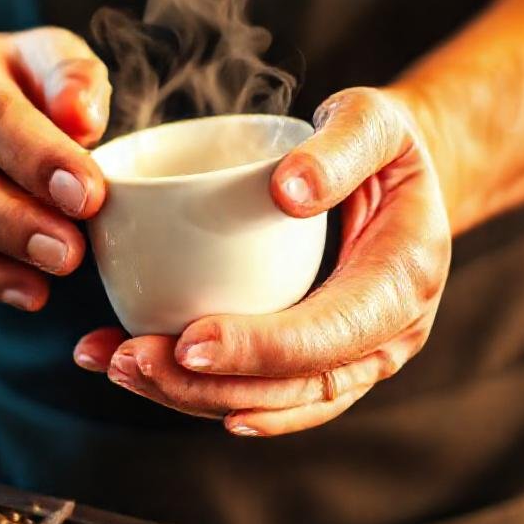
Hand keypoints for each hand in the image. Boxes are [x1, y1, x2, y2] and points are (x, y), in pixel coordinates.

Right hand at [0, 28, 110, 309]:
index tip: (89, 195)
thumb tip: (82, 118)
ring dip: (1, 252)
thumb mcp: (51, 57)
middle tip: (72, 251)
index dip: (40, 158)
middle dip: (16, 219)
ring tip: (58, 269)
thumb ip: (73, 78)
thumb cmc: (25, 82)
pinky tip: (31, 293)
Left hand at [73, 88, 451, 435]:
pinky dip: (206, 394)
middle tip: (130, 359)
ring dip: (193, 396)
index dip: (259, 347)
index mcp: (403, 280)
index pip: (329, 333)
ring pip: (275, 403)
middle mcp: (388, 336)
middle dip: (208, 384)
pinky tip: (149, 382)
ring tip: (119, 366)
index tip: (190, 341)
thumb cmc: (385, 144)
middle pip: (295, 385)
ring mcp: (358, 358)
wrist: (404, 177)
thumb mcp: (376, 120)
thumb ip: (341, 147)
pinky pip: (268, 396)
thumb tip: (289, 190)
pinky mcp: (322, 362)